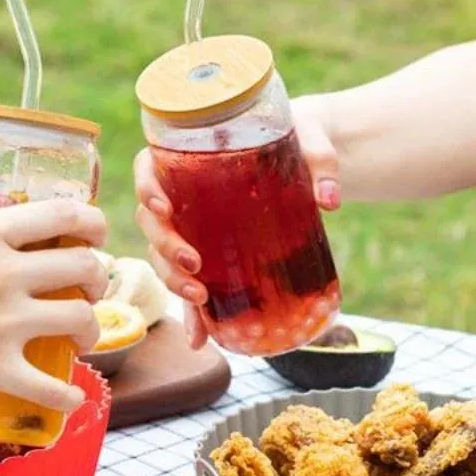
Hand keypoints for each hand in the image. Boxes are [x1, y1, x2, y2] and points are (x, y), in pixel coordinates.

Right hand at [0, 200, 107, 412]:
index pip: (65, 215)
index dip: (95, 224)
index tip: (97, 236)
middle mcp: (3, 272)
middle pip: (86, 268)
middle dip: (100, 279)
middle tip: (89, 291)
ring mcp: (2, 322)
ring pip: (82, 320)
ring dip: (91, 331)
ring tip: (81, 340)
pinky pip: (50, 388)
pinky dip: (68, 395)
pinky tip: (71, 396)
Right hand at [135, 96, 339, 348]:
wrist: (302, 154)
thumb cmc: (293, 137)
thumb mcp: (306, 138)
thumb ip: (318, 160)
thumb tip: (329, 200)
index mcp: (188, 156)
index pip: (147, 169)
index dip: (146, 189)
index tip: (164, 207)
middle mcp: (179, 193)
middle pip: (150, 222)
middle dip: (165, 247)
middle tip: (195, 263)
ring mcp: (190, 227)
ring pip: (160, 256)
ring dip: (172, 281)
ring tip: (200, 298)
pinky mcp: (208, 253)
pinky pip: (190, 283)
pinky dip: (193, 315)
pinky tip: (200, 339)